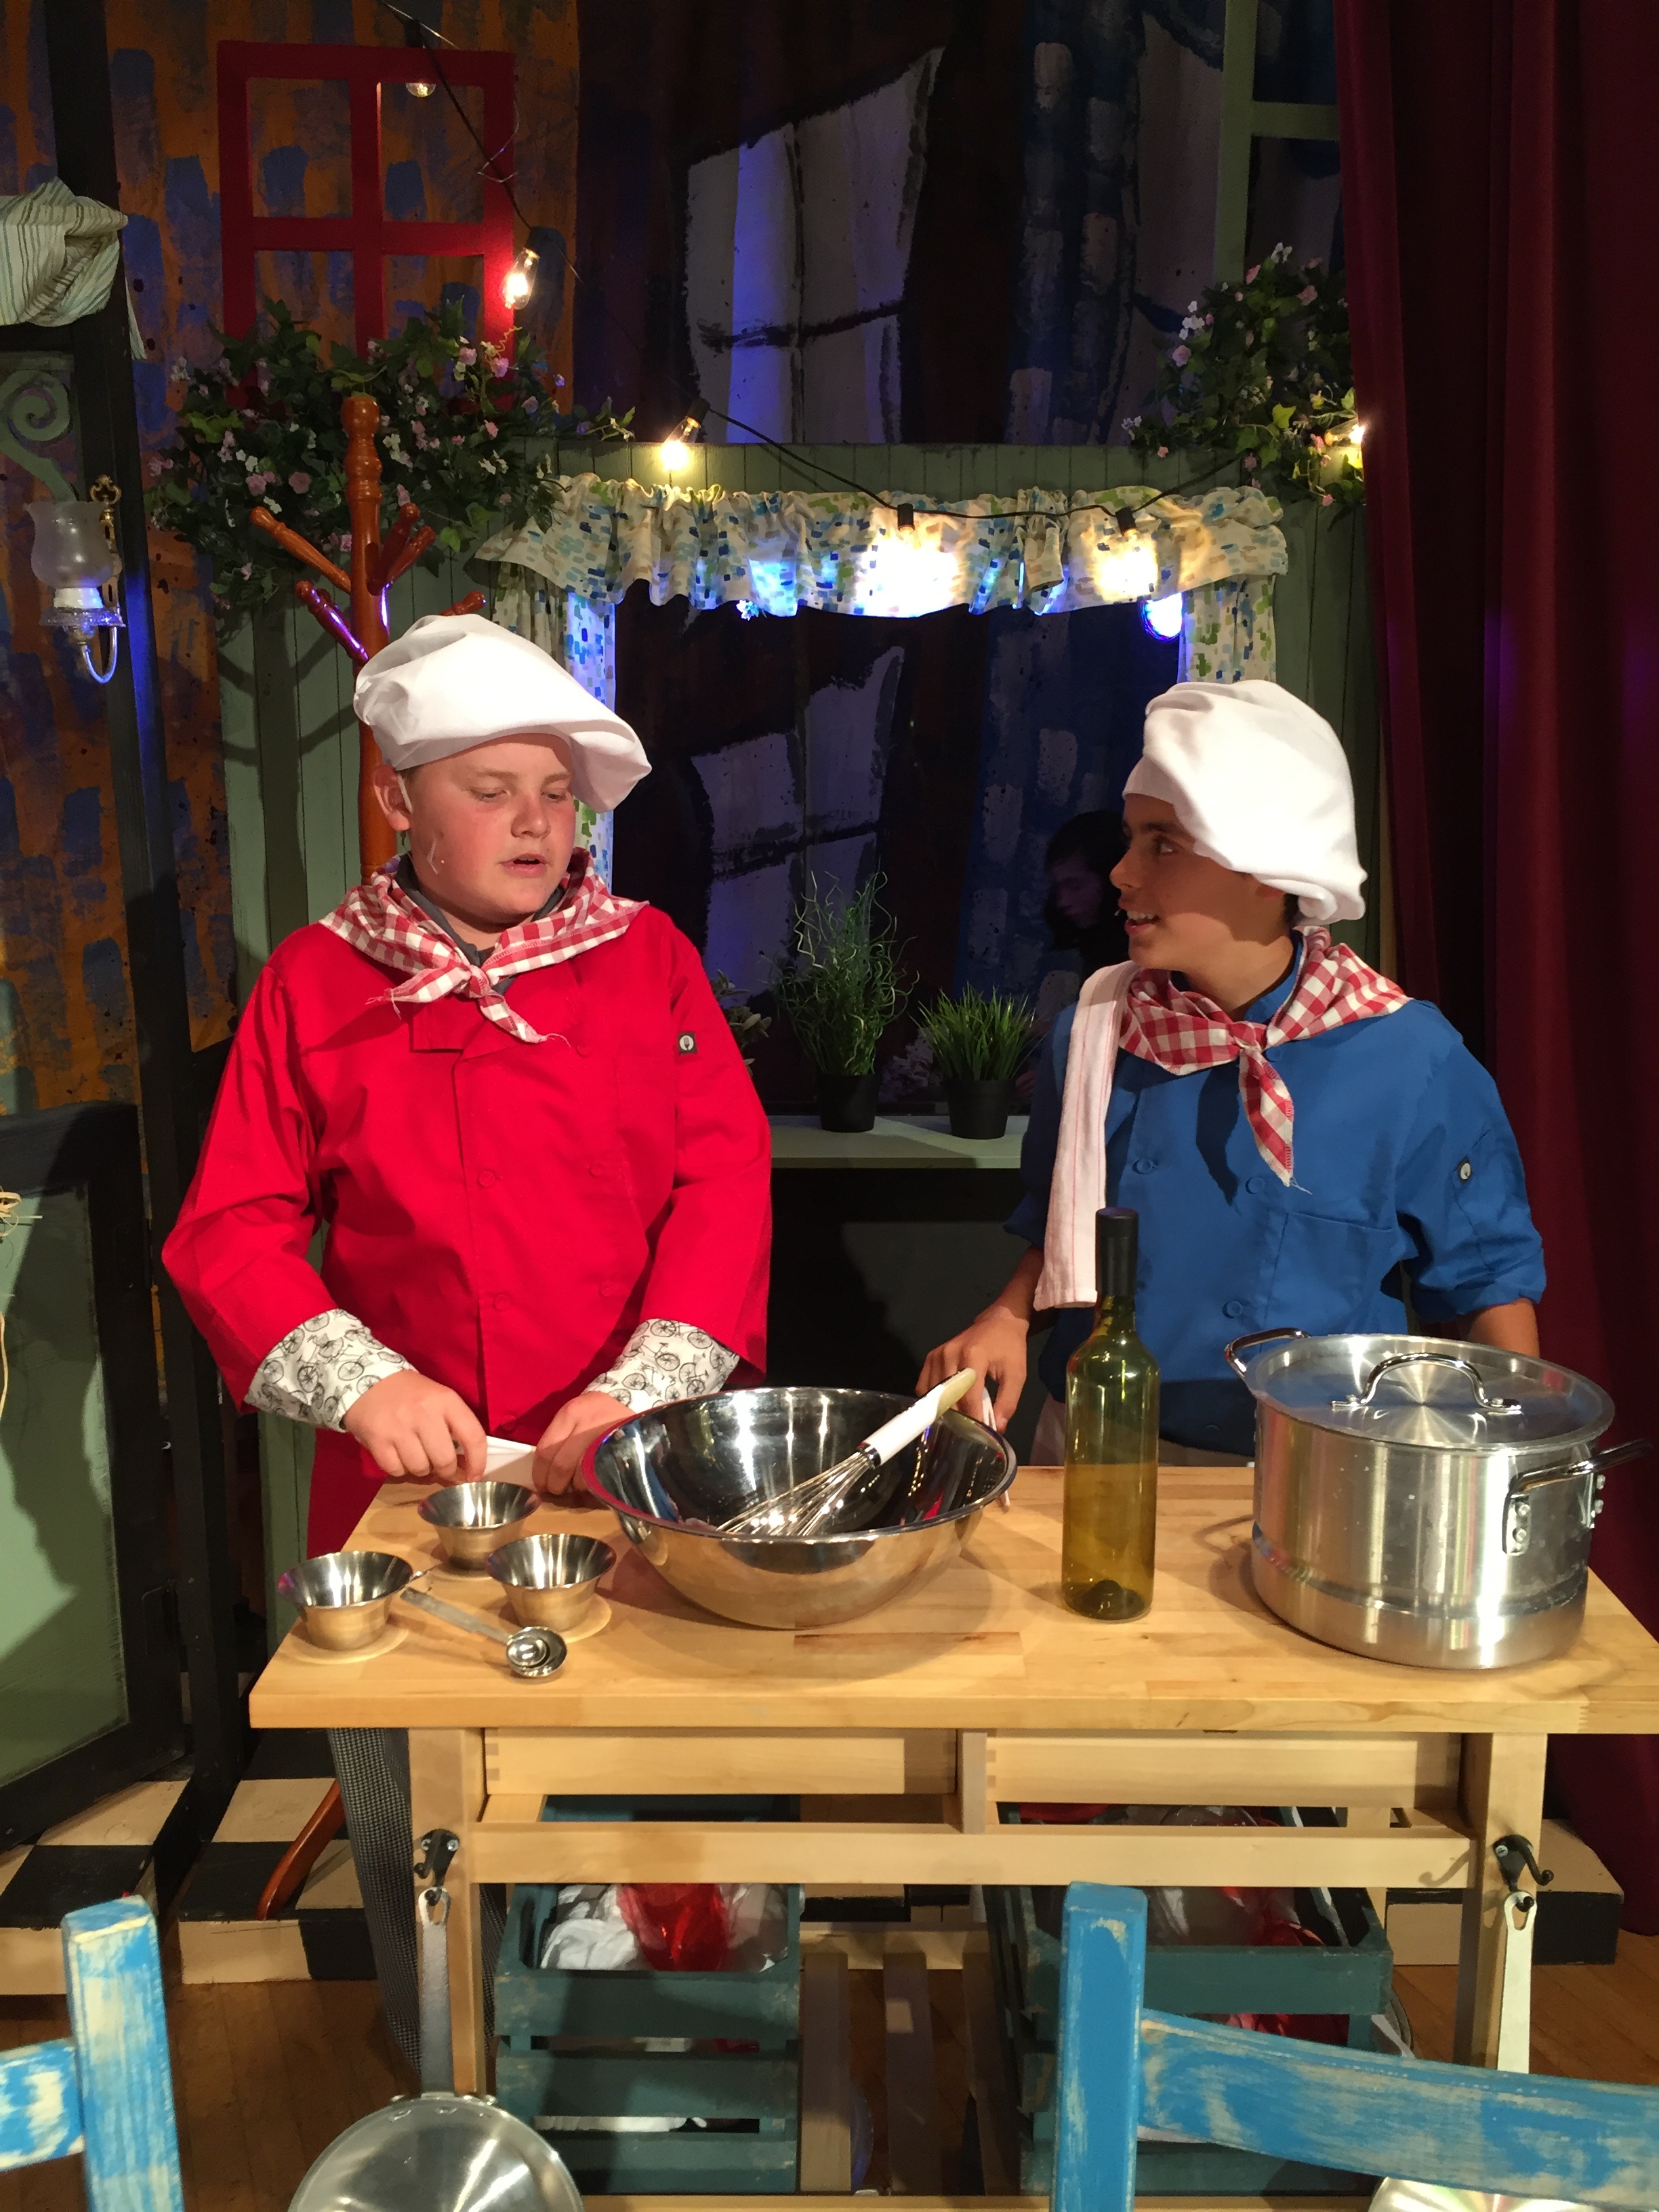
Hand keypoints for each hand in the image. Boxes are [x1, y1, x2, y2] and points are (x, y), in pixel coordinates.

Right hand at [344, 1370, 486, 1482]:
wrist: (366, 1379)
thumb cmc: (410, 1393)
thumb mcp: (438, 1399)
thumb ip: (454, 1428)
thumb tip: (466, 1467)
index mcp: (446, 1400)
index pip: (473, 1436)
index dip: (478, 1462)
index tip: (474, 1476)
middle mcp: (424, 1413)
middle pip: (445, 1460)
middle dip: (445, 1471)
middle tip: (440, 1468)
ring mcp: (399, 1427)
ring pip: (420, 1468)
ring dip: (420, 1469)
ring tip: (416, 1456)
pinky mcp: (378, 1439)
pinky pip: (396, 1470)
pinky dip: (399, 1469)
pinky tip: (397, 1455)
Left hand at [533, 1391, 633, 1494]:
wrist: (642, 1421)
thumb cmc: (603, 1422)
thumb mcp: (580, 1419)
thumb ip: (561, 1441)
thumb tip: (542, 1477)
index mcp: (571, 1412)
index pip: (544, 1451)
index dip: (539, 1474)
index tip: (542, 1485)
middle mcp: (587, 1422)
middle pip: (560, 1466)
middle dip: (555, 1485)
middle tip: (559, 1491)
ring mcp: (606, 1438)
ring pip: (578, 1476)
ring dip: (575, 1488)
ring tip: (579, 1486)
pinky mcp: (620, 1453)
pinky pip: (598, 1479)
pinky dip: (593, 1488)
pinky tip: (594, 1484)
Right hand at [918, 1306, 1028, 1430]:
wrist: (998, 1322)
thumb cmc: (1009, 1348)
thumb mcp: (1016, 1375)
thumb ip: (1008, 1402)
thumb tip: (997, 1428)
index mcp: (973, 1356)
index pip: (968, 1397)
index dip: (973, 1419)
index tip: (979, 1436)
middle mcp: (950, 1354)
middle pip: (948, 1398)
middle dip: (958, 1418)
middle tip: (968, 1432)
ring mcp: (937, 1355)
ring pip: (934, 1394)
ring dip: (945, 1411)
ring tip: (958, 1421)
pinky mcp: (931, 1356)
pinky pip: (925, 1386)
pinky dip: (933, 1399)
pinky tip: (945, 1405)